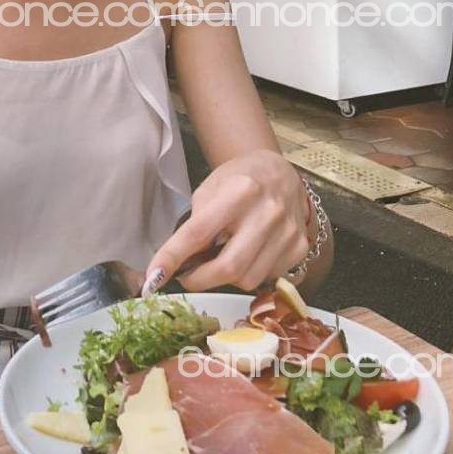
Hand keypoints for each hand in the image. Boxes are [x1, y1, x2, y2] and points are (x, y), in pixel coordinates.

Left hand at [143, 149, 308, 292]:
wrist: (280, 172)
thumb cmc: (239, 179)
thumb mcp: (210, 189)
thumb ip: (197, 223)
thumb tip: (180, 263)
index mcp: (240, 191)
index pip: (199, 233)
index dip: (173, 257)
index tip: (153, 277)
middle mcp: (268, 212)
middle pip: (228, 267)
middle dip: (199, 280)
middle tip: (187, 277)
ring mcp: (287, 232)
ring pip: (247, 279)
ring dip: (225, 278)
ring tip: (220, 259)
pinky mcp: (299, 247)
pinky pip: (267, 277)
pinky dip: (249, 273)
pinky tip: (247, 254)